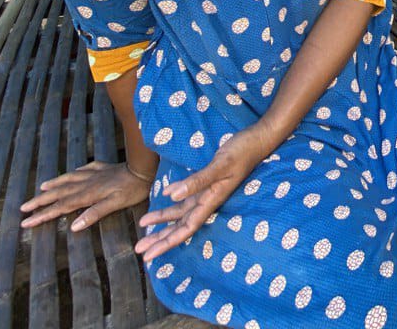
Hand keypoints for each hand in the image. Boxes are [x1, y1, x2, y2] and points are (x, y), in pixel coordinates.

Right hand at [20, 160, 151, 232]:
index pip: (60, 207)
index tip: (26, 222)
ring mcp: (93, 174)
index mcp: (87, 195)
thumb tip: (74, 226)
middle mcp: (86, 183)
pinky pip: (81, 170)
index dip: (42, 215)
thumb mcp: (115, 204)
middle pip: (58, 193)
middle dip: (40, 201)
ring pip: (67, 180)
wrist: (143, 168)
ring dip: (53, 185)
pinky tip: (69, 174)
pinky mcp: (101, 168)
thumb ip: (95, 213)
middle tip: (23, 207)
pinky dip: (71, 174)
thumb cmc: (132, 189)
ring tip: (41, 188)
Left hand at [134, 129, 266, 262]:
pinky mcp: (207, 181)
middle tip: (139, 249)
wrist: (257, 141)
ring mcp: (207, 191)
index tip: (149, 256)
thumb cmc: (242, 152)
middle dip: (160, 238)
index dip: (167, 243)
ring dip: (162, 220)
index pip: (186, 228)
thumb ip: (197, 181)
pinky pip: (187, 195)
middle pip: (180, 225)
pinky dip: (173, 198)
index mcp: (211, 200)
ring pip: (181, 211)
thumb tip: (171, 196)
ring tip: (143, 226)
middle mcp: (208, 200)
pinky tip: (163, 197)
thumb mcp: (220, 165)